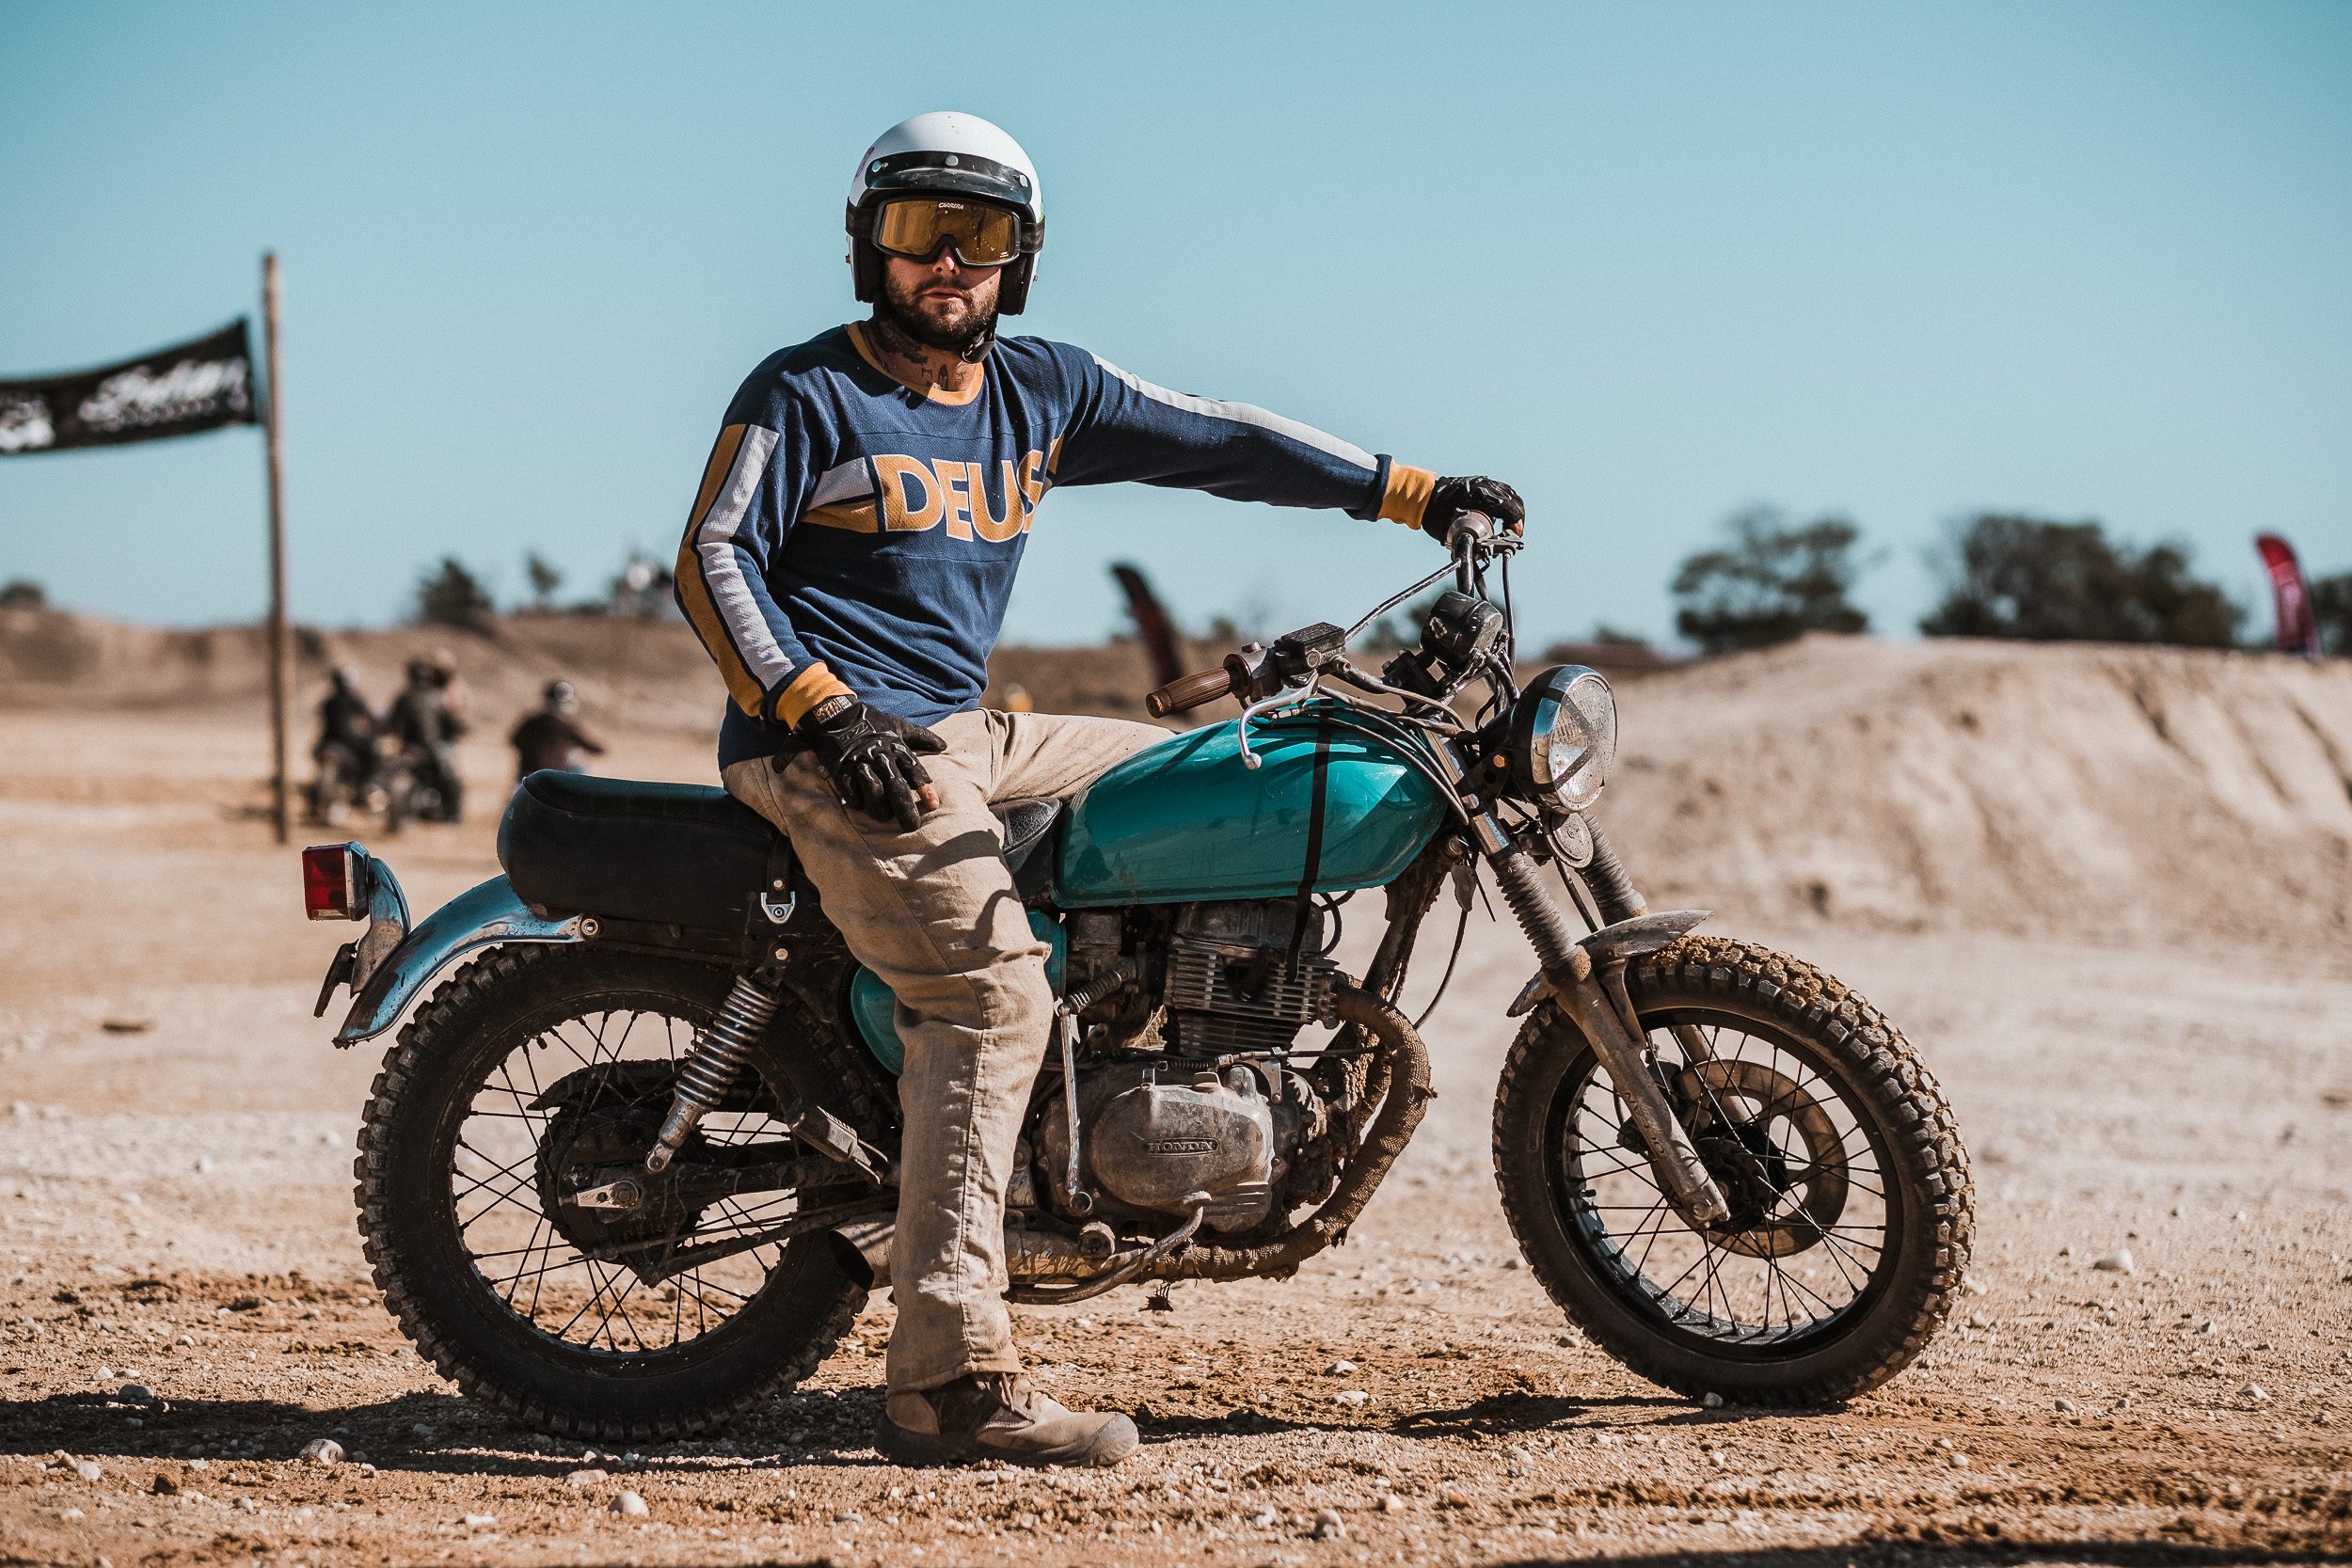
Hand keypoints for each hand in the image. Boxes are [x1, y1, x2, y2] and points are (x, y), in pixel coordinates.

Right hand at [794, 698, 946, 830]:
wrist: (834, 716)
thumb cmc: (871, 723)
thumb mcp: (897, 725)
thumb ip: (921, 737)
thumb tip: (943, 746)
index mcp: (895, 746)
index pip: (914, 769)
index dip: (924, 788)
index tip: (933, 805)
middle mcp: (879, 756)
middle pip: (896, 786)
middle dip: (905, 809)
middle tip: (912, 826)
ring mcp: (859, 763)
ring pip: (874, 792)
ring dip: (881, 809)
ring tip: (885, 818)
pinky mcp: (841, 770)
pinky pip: (851, 792)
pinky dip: (858, 801)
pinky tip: (862, 806)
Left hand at [1424, 475, 1525, 543]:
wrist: (1422, 498)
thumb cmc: (1433, 515)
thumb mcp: (1450, 532)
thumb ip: (1466, 543)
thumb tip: (1480, 554)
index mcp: (1479, 497)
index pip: (1509, 508)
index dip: (1516, 523)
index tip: (1514, 534)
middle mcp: (1484, 486)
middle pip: (1513, 500)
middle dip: (1518, 517)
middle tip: (1514, 532)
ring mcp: (1482, 482)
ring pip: (1509, 493)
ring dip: (1513, 509)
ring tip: (1510, 524)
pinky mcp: (1480, 482)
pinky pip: (1501, 490)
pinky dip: (1506, 503)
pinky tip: (1503, 514)